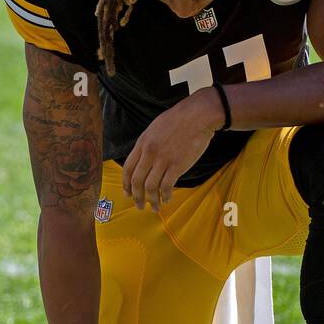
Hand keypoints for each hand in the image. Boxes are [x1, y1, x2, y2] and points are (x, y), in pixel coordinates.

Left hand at [122, 88, 223, 211]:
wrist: (198, 115)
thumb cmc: (179, 119)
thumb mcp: (155, 128)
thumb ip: (147, 144)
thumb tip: (143, 159)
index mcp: (142, 143)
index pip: (128, 169)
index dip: (126, 184)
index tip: (127, 193)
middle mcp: (149, 153)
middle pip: (137, 181)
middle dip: (136, 197)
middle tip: (139, 206)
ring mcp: (163, 160)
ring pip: (150, 187)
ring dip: (151, 200)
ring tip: (154, 207)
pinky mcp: (177, 165)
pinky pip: (167, 186)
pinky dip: (165, 195)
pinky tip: (167, 199)